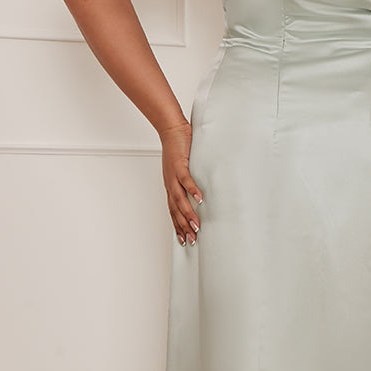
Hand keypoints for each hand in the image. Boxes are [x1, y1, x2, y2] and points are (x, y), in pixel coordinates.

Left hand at [160, 121, 203, 245]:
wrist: (171, 130)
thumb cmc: (178, 149)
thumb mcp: (181, 170)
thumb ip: (187, 182)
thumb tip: (198, 193)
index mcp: (170, 187)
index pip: (173, 211)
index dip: (177, 226)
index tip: (183, 240)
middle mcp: (170, 184)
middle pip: (176, 210)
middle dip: (183, 227)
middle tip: (191, 240)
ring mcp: (174, 176)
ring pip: (180, 199)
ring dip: (188, 214)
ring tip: (196, 226)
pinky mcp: (180, 165)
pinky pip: (186, 181)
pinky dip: (193, 190)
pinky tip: (200, 199)